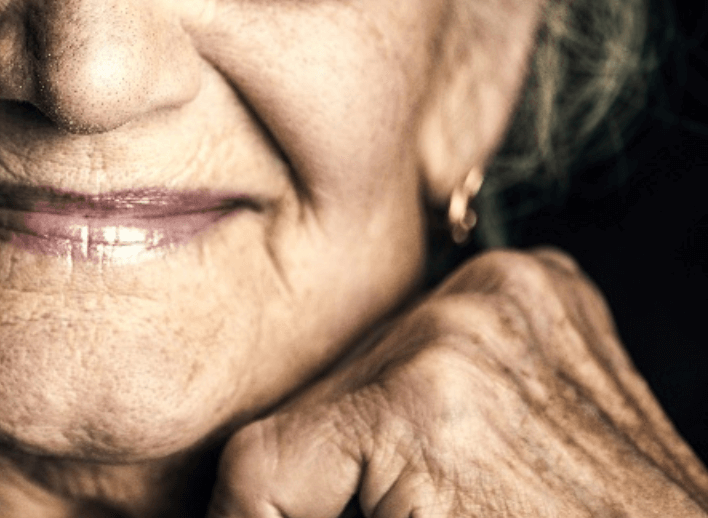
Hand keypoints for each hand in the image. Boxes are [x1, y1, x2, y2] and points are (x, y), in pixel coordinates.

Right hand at [207, 249, 707, 516]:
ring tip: (412, 481)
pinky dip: (427, 374)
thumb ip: (299, 503)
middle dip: (316, 473)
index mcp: (424, 404)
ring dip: (368, 420)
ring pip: (366, 357)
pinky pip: (433, 320)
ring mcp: (511, 295)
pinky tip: (456, 430)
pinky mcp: (542, 285)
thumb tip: (239, 505)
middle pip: (311, 402)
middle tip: (352, 503)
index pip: (259, 459)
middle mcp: (464, 325)